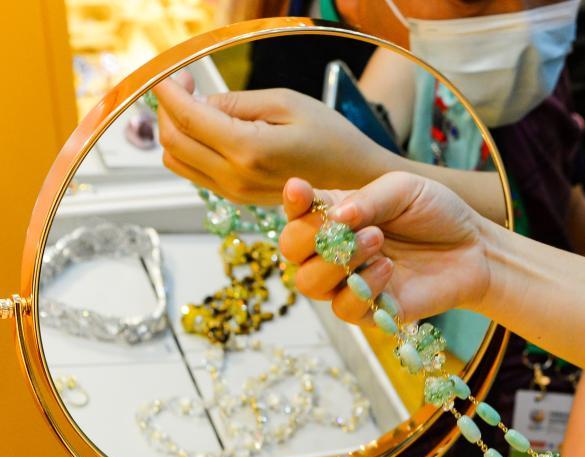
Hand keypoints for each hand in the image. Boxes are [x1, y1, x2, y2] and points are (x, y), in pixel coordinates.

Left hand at [153, 76, 395, 204]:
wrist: (356, 178)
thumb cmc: (332, 137)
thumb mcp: (285, 102)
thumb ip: (235, 103)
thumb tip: (196, 100)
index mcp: (249, 150)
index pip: (186, 118)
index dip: (168, 90)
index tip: (168, 72)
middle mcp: (237, 178)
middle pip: (172, 141)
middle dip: (167, 108)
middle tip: (184, 84)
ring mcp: (235, 192)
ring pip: (176, 160)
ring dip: (176, 129)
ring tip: (197, 104)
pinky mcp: (238, 196)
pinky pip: (195, 172)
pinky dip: (191, 146)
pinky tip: (209, 127)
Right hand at [278, 173, 493, 323]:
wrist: (475, 249)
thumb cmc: (437, 213)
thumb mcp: (404, 189)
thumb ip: (368, 199)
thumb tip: (335, 216)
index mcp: (337, 214)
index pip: (297, 212)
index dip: (291, 203)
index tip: (299, 190)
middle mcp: (335, 249)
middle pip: (291, 251)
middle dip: (307, 237)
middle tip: (347, 226)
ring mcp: (350, 281)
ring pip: (309, 283)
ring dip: (334, 261)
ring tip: (377, 242)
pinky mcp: (372, 310)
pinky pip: (344, 308)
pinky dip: (360, 288)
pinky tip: (388, 270)